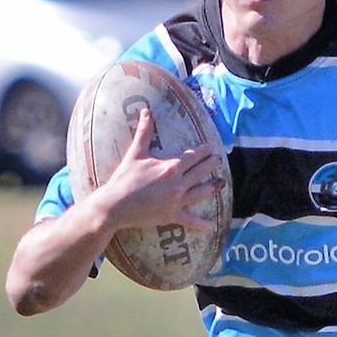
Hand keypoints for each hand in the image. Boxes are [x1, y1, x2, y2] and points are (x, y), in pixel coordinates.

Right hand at [97, 106, 225, 232]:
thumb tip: (146, 111)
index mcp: (171, 167)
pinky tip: (212, 225)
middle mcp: (178, 183)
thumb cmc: (124, 178)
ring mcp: (177, 201)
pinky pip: (191, 220)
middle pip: (200, 172)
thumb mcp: (135, 153)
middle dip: (211, 165)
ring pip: (201, 193)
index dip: (203, 151)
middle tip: (219, 160)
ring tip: (221, 184)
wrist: (115, 205)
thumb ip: (144, 132)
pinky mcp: (172, 215)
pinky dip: (202, 224)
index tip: (211, 148)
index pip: (192, 156)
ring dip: (212, 187)